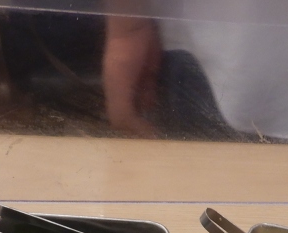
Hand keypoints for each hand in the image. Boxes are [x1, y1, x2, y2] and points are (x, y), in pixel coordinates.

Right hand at [103, 16, 160, 135]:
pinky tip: (173, 115)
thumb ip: (125, 112)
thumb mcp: (118, 89)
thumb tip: (143, 135)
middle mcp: (127, 94)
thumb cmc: (122, 60)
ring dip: (156, 118)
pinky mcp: (154, 77)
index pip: (122, 122)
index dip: (132, 134)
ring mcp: (140, 85)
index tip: (146, 146)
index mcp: (115, 98)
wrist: (135, 31)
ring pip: (148, 108)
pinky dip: (163, 104)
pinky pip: (158, 95)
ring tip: (169, 134)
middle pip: (135, 117)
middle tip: (160, 144)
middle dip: (145, 129)